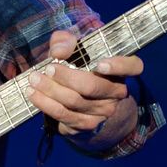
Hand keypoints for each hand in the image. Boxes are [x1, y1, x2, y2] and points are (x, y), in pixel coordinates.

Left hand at [22, 30, 141, 141]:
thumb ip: (66, 41)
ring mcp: (103, 111)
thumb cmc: (79, 67)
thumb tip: (59, 51)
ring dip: (50, 91)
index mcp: (119, 70)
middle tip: (48, 69)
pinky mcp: (87, 125)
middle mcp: (116, 92)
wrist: (83, 104)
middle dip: (66, 77)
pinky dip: (46, 104)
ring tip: (33, 80)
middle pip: (92, 86)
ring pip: (75, 102)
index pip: (133, 66)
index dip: (119, 66)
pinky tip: (33, 95)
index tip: (100, 64)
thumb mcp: (74, 49)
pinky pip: (64, 116)